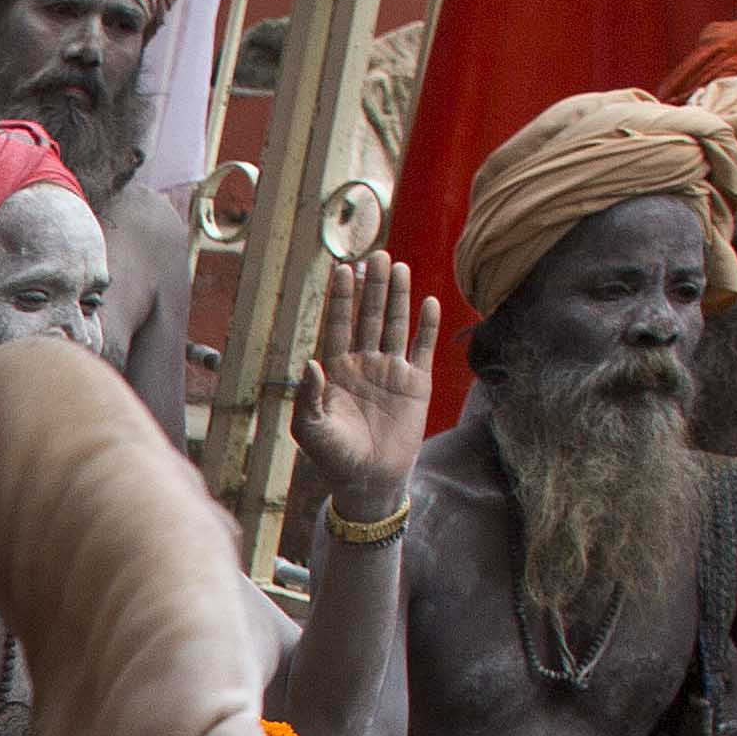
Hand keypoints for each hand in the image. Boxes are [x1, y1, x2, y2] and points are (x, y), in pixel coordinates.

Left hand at [291, 254, 439, 512]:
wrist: (368, 481)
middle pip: (369, 316)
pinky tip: (428, 302)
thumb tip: (311, 363)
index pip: (338, 324)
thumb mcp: (310, 429)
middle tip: (375, 254)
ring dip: (397, 297)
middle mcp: (364, 363)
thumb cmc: (333, 457)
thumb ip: (308, 396)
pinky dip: (426, 326)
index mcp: (336, 370)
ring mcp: (391, 371)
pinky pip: (422, 348)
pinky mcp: (416, 383)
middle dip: (371, 287)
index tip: (343, 268)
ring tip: (398, 266)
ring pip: (395, 325)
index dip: (341, 297)